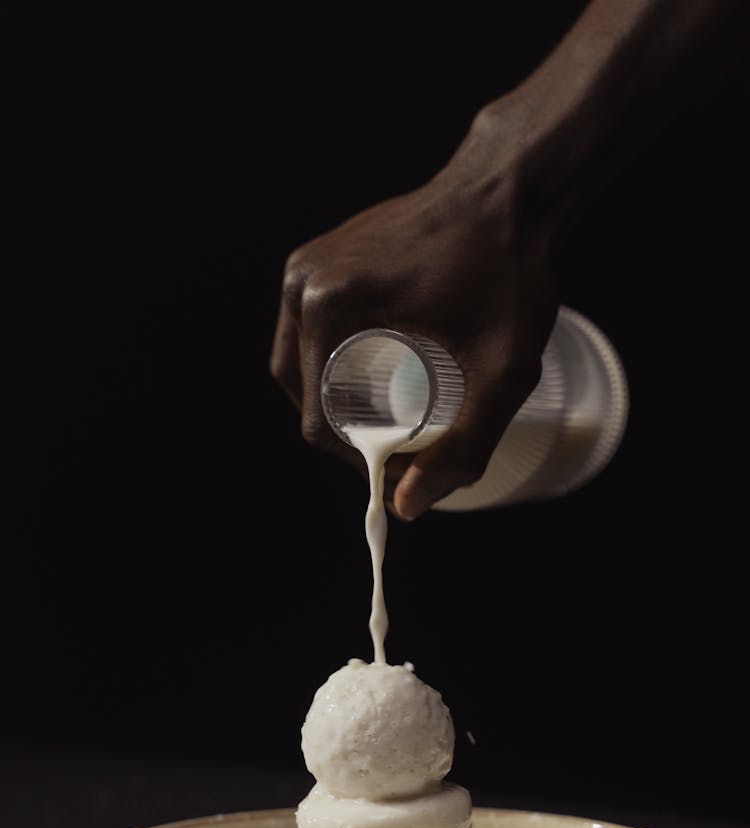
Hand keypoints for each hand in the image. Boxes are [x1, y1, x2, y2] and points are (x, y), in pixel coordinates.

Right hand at [270, 99, 559, 520]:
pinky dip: (334, 367)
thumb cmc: (509, 272)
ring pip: (300, 366)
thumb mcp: (502, 372)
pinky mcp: (319, 259)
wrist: (510, 189)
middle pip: (302, 395)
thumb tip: (408, 508)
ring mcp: (305, 266)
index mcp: (327, 307)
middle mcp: (301, 283)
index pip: (319, 420)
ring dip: (336, 404)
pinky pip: (308, 332)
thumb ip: (463, 447)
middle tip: (397, 453)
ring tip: (390, 422)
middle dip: (344, 436)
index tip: (405, 473)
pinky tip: (378, 380)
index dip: (359, 463)